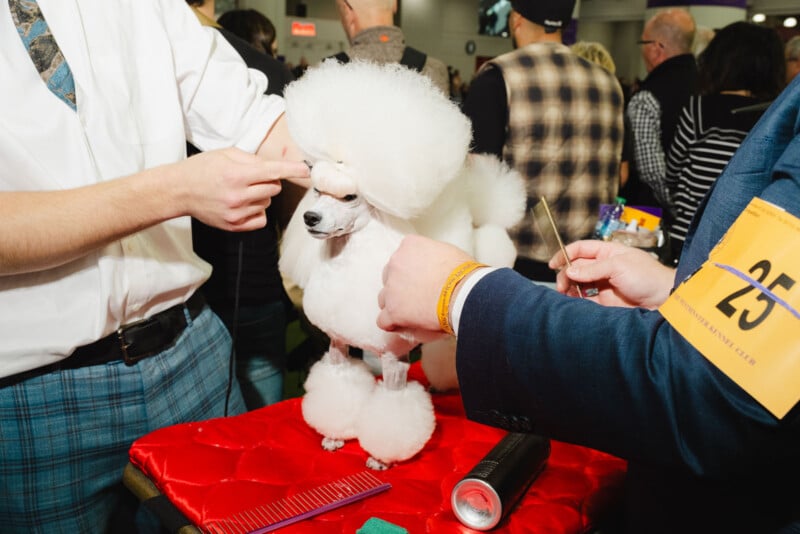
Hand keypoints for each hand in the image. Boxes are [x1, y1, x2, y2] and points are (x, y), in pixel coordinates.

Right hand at [177, 147, 308, 231]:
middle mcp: (237, 195)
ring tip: (240, 191)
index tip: (306, 170)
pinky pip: (261, 219)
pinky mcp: (234, 226)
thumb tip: (274, 168)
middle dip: (269, 181)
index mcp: (236, 174)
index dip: (291, 170)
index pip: (272, 172)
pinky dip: (257, 211)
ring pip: (267, 203)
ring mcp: (236, 213)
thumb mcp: (226, 154)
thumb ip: (253, 160)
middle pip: (274, 188)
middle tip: (252, 178)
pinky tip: (243, 204)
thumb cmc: (202, 169)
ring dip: (261, 196)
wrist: (178, 191)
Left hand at [377, 235, 472, 338]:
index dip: (410, 271)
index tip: (419, 279)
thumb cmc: (464, 275)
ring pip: (384, 298)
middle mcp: (396, 263)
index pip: (401, 258)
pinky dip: (392, 323)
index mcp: (409, 246)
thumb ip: (431, 256)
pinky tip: (402, 325)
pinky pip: (383, 320)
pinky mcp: (393, 311)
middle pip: (389, 276)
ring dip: (395, 304)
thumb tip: (432, 264)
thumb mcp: (447, 252)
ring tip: (412, 312)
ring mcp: (392, 288)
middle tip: (416, 296)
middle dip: (400, 286)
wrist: (465, 295)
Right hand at [549, 240, 674, 308]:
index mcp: (608, 252)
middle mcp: (604, 267)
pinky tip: (573, 301)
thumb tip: (570, 270)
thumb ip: (592, 269)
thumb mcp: (619, 266)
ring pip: (579, 284)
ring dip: (570, 288)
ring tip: (566, 293)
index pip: (581, 249)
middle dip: (566, 274)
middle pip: (577, 267)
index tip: (553, 264)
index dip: (566, 254)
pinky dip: (577, 300)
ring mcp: (604, 284)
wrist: (665, 301)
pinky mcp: (606, 301)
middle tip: (563, 285)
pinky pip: (586, 299)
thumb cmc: (649, 277)